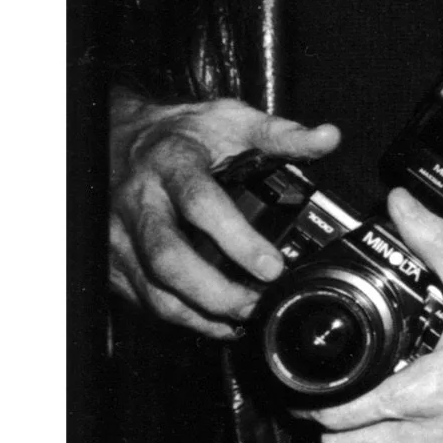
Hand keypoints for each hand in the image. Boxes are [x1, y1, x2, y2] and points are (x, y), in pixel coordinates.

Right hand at [108, 90, 340, 338]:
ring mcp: (121, 235)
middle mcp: (140, 202)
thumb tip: (328, 138)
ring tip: (243, 318)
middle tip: (257, 304)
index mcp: (171, 164)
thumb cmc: (179, 133)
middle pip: (169, 258)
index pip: (200, 204)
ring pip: (153, 287)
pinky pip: (144, 298)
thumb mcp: (229, 121)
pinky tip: (216, 321)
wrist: (120, 139)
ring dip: (199, 312)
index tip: (272, 265)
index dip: (237, 239)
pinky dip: (182, 317)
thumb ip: (280, 134)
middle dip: (215, 292)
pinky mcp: (113, 260)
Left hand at [309, 190, 442, 442]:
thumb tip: (402, 207)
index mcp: (424, 397)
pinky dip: (404, 438)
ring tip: (364, 393)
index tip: (301, 382)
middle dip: (328, 424)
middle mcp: (431, 433)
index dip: (311, 402)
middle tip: (326, 388)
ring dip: (364, 434)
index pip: (339, 420)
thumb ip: (435, 243)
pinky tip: (417, 402)